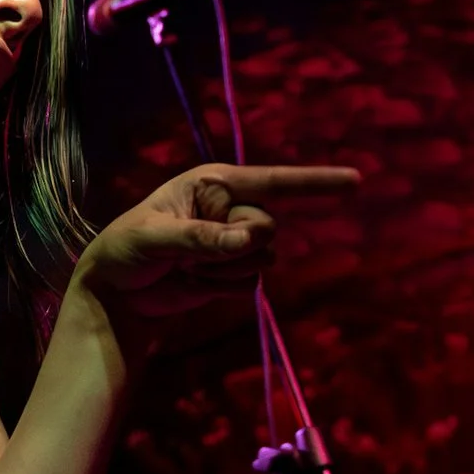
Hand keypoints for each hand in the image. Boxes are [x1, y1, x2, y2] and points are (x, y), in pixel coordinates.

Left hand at [72, 164, 360, 321]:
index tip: (357, 181)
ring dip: (222, 271)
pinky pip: (250, 285)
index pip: (272, 181)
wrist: (116, 292)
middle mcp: (232, 207)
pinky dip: (220, 290)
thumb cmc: (125, 250)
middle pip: (266, 229)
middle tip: (186, 255)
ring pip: (261, 261)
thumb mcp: (153, 239)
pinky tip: (191, 283)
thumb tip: (251, 240)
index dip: (316, 182)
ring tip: (184, 268)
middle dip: (230, 248)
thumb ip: (200, 238)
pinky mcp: (236, 272)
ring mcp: (237, 241)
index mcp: (213, 183)